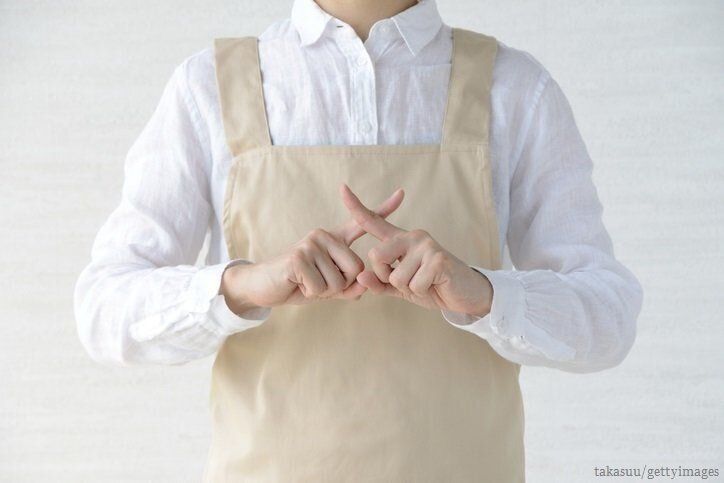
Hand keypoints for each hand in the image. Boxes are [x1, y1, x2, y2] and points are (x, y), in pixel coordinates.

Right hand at [220, 187, 405, 312]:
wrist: (263, 286)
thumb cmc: (298, 284)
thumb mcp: (328, 289)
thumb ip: (348, 289)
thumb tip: (364, 288)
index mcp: (334, 240)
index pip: (361, 224)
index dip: (382, 209)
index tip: (402, 194)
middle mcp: (324, 235)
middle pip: (356, 269)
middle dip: (340, 286)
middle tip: (317, 281)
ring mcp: (311, 242)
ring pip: (338, 282)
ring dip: (322, 291)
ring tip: (305, 281)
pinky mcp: (299, 255)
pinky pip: (321, 287)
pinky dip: (310, 292)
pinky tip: (297, 282)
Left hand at [340, 184, 492, 316]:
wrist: (466, 294)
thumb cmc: (433, 287)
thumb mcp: (402, 288)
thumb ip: (380, 283)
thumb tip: (360, 276)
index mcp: (401, 240)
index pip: (374, 222)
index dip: (356, 206)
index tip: (342, 188)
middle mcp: (412, 236)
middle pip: (376, 256)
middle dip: (386, 277)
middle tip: (409, 280)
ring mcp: (426, 245)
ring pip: (395, 276)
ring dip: (409, 288)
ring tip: (426, 282)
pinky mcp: (437, 259)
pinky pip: (413, 284)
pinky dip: (422, 291)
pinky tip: (435, 284)